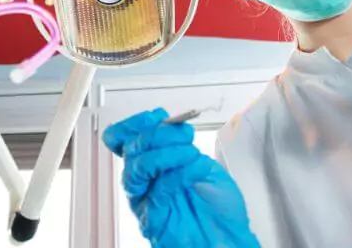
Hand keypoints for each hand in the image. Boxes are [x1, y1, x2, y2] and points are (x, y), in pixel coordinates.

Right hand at [103, 108, 259, 247]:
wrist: (227, 241)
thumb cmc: (217, 208)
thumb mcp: (200, 163)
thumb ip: (181, 144)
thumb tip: (171, 123)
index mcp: (150, 164)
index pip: (124, 138)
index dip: (137, 123)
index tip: (158, 116)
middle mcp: (143, 180)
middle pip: (132, 147)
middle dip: (159, 133)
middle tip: (184, 134)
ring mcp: (146, 198)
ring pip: (138, 165)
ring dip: (166, 152)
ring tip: (189, 153)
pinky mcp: (153, 216)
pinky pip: (158, 187)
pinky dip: (179, 172)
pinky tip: (194, 169)